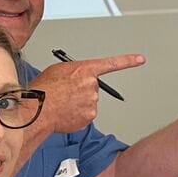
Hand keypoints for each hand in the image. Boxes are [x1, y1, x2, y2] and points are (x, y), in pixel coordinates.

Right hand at [31, 53, 146, 133]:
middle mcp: (92, 85)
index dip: (128, 61)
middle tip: (64, 93)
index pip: (112, 63)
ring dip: (77, 103)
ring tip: (60, 102)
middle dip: (81, 90)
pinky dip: (75, 115)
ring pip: (88, 102)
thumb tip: (78, 79)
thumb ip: (74, 72)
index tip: (141, 59)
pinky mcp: (89, 117)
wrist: (36, 109)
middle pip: (92, 87)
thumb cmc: (42, 89)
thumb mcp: (58, 70)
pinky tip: (64, 112)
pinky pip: (84, 115)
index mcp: (85, 69)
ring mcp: (92, 102)